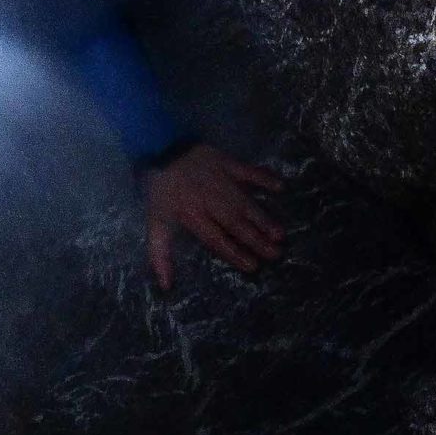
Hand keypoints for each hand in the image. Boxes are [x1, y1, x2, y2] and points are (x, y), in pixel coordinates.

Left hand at [146, 143, 284, 291]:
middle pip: (235, 224)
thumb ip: (160, 254)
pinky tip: (280, 186)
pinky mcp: (227, 163)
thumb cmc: (161, 190)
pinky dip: (264, 178)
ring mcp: (220, 180)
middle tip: (275, 254)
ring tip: (280, 234)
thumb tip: (165, 285)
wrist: (160, 149)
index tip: (252, 266)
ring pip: (244, 203)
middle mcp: (209, 200)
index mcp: (192, 215)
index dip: (234, 253)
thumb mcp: (155, 222)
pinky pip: (248, 171)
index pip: (216, 239)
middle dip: (255, 240)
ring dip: (263, 218)